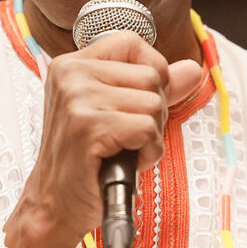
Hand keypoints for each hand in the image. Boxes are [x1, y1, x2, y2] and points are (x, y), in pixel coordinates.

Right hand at [3, 31, 202, 247]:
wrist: (54, 205)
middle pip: (150, 75)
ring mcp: (78, 99)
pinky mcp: (89, 126)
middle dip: (153, 110)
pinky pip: (147, 128)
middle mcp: (71, 74)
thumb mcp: (116, 112)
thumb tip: (192, 68)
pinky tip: (126, 161)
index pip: (130, 42)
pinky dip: (148, 152)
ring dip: (150, 134)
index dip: (151, 70)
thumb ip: (154, 87)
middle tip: (127, 135)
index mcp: (72, 64)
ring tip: (123, 149)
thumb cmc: (84, 159)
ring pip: (153, 102)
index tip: (141, 99)